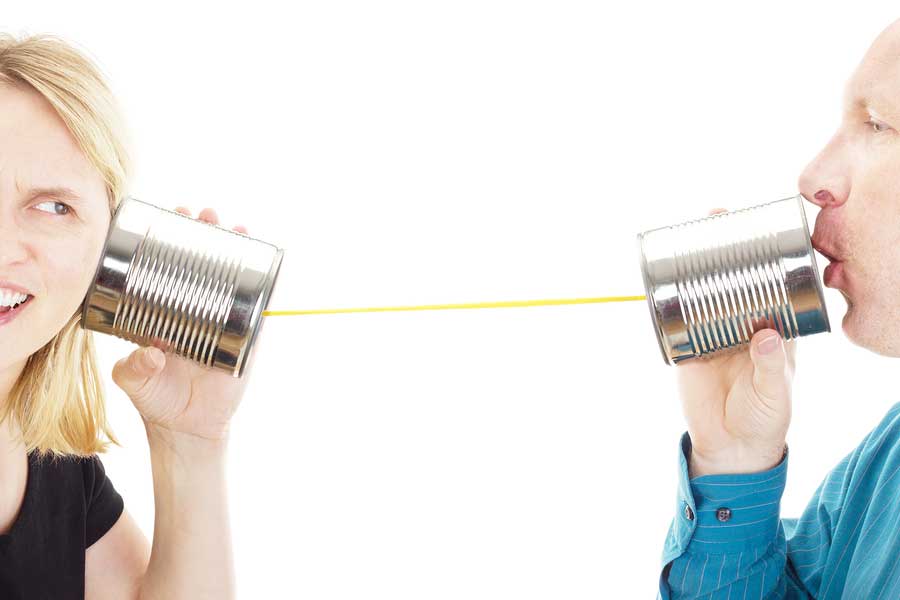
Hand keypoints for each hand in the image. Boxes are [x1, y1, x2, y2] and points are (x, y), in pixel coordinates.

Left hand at [111, 207, 257, 441]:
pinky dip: (263, 283)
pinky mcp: (246, 337)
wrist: (188, 427)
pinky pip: (257, 306)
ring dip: (234, 248)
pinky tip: (265, 261)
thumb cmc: (156, 398)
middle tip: (202, 215)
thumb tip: (150, 353)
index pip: (167, 266)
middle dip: (203, 233)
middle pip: (201, 262)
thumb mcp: (133, 381)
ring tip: (234, 228)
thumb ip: (133, 368)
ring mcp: (222, 320)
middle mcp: (194, 309)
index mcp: (164, 310)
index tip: (170, 216)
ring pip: (231, 277)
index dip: (170, 240)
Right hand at [677, 208, 797, 476]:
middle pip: (734, 278)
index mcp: (774, 328)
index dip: (767, 257)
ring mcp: (713, 334)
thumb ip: (772, 366)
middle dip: (726, 249)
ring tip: (686, 238)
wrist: (731, 447)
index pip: (773, 284)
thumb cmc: (766, 419)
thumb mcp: (775, 394)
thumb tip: (766, 335)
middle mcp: (743, 324)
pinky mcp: (687, 347)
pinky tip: (662, 277)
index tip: (760, 230)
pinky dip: (669, 298)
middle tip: (716, 218)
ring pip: (704, 292)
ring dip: (695, 267)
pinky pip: (677, 318)